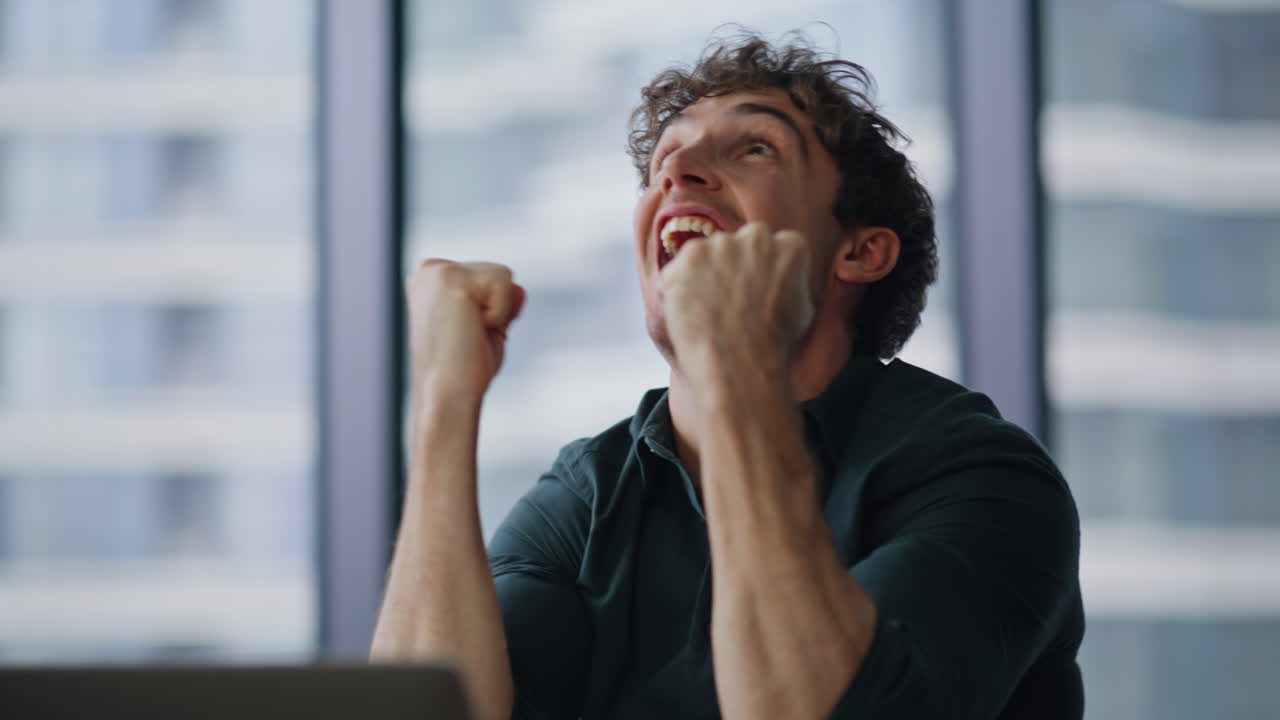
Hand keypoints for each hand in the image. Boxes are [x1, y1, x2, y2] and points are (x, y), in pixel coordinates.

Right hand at [405, 259, 524, 401]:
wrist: (447, 395)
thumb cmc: (464, 369)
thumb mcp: (488, 327)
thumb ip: (502, 303)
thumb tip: (520, 289)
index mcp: (431, 279)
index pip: (490, 278)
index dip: (492, 311)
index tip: (465, 335)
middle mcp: (429, 269)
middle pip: (499, 273)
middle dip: (497, 308)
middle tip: (469, 337)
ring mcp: (438, 271)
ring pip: (503, 275)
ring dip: (499, 311)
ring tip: (469, 333)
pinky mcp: (451, 278)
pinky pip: (504, 286)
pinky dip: (499, 314)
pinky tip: (471, 329)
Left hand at [661, 222, 813, 381]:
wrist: (740, 364)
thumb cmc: (774, 344)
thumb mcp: (802, 308)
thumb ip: (790, 281)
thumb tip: (780, 278)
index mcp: (790, 245)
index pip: (775, 246)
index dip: (762, 271)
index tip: (756, 291)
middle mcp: (757, 237)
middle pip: (741, 243)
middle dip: (735, 265)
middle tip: (730, 298)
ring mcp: (721, 245)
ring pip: (708, 254)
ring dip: (705, 274)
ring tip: (710, 311)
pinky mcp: (690, 257)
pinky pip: (679, 269)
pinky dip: (679, 287)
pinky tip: (692, 312)